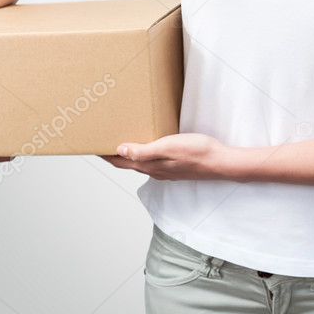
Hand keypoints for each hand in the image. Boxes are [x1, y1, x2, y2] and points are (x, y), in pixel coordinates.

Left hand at [100, 132, 231, 179]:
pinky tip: (146, 147)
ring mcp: (165, 171)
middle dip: (113, 155)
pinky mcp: (174, 167)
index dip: (105, 155)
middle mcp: (154, 171)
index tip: (92, 146)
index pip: (120, 162)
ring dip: (127, 155)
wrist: (220, 162)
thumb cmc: (196, 151)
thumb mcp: (168, 147)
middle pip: (127, 163)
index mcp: (150, 166)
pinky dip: (142, 155)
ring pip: (139, 163)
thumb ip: (144, 151)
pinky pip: (151, 162)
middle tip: (103, 142)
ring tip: (120, 142)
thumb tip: (119, 151)